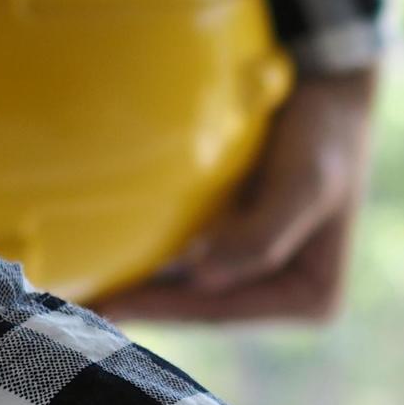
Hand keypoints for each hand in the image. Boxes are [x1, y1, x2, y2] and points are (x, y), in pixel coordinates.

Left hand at [98, 68, 376, 322]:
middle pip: (200, 308)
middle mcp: (282, 297)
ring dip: (139, 290)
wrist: (325, 92)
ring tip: (81, 294)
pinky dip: (149, 264)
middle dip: (144, 307)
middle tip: (79, 310)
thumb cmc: (321, 137)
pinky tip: (106, 263)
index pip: (223, 311)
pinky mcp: (233, 249)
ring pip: (187, 291)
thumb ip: (260, 237)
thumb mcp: (303, 184)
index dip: (164, 312)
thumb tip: (203, 280)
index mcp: (310, 298)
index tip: (110, 308)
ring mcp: (256, 275)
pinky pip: (184, 265)